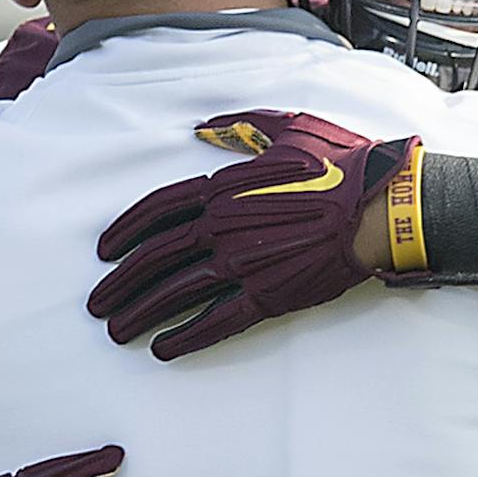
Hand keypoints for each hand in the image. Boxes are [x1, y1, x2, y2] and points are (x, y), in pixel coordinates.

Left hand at [89, 109, 419, 360]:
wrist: (380, 205)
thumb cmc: (341, 164)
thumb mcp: (287, 127)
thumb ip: (240, 128)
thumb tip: (205, 128)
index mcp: (223, 186)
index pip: (156, 210)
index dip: (124, 231)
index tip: (103, 251)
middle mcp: (224, 226)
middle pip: (154, 257)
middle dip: (119, 282)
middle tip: (97, 303)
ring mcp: (243, 263)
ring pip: (175, 292)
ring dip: (140, 314)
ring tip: (116, 331)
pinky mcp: (268, 295)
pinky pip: (216, 320)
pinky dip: (185, 338)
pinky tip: (162, 349)